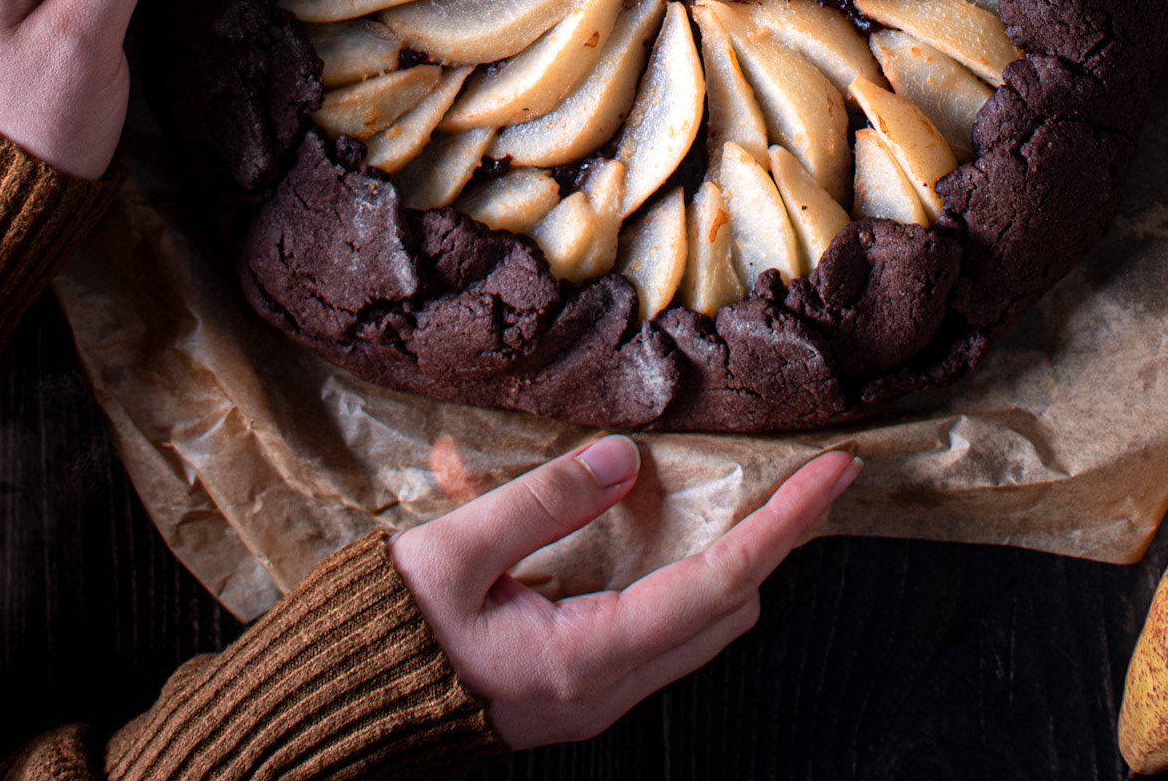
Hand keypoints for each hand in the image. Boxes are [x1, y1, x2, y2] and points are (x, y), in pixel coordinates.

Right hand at [391, 436, 859, 747]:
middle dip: (775, 539)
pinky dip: (683, 569)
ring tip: (746, 485)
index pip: (719, 585)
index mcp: (586, 658)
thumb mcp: (453, 552)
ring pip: (700, 623)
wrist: (332, 710)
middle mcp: (607, 686)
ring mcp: (596, 692)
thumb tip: (629, 458)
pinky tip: (659, 519)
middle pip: (729, 610)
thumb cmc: (384, 630)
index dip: (785, 525)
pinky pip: (659, 624)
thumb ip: (544, 499)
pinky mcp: (578, 682)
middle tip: (798, 468)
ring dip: (732, 554)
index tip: (834, 473)